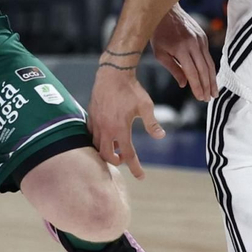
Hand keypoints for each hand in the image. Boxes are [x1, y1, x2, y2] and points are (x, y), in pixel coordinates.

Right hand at [88, 63, 159, 179]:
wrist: (113, 74)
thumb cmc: (131, 90)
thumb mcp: (146, 106)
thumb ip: (152, 123)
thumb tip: (160, 136)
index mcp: (120, 129)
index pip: (129, 155)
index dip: (136, 168)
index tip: (141, 177)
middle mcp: (106, 129)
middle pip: (107, 156)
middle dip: (116, 161)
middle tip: (125, 159)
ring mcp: (96, 124)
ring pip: (97, 147)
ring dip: (106, 152)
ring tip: (115, 149)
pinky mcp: (91, 117)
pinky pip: (91, 135)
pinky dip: (98, 141)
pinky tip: (105, 137)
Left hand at [151, 5, 216, 101]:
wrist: (166, 11)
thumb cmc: (159, 33)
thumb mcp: (160, 53)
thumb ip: (173, 69)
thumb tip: (184, 84)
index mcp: (181, 49)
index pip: (192, 72)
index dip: (197, 87)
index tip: (200, 98)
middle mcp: (193, 44)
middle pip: (204, 70)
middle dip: (208, 86)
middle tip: (210, 98)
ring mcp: (200, 40)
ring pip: (209, 63)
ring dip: (212, 79)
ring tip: (214, 92)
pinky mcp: (203, 37)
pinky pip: (208, 56)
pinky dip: (210, 68)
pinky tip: (210, 77)